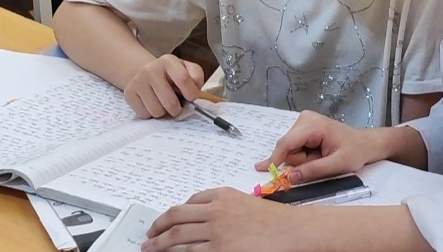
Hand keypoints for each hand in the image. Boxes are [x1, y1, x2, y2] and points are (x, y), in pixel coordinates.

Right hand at [123, 55, 204, 118]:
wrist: (145, 72)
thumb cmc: (172, 74)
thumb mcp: (188, 69)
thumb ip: (196, 77)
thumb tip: (195, 89)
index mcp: (168, 61)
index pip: (183, 79)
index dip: (191, 93)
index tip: (191, 98)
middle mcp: (151, 69)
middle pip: (170, 102)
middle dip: (177, 109)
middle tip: (177, 106)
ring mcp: (138, 81)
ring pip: (156, 111)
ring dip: (163, 113)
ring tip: (164, 104)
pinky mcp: (129, 93)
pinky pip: (144, 114)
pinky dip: (151, 114)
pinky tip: (152, 104)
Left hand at [143, 187, 298, 251]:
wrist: (292, 230)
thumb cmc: (276, 220)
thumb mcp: (246, 203)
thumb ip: (224, 208)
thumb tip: (202, 219)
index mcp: (222, 195)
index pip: (188, 202)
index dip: (172, 213)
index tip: (165, 221)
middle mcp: (215, 210)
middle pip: (175, 216)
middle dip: (157, 227)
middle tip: (149, 236)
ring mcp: (216, 231)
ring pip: (176, 237)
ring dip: (159, 244)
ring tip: (151, 249)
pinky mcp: (220, 250)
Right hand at [256, 111, 374, 184]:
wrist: (365, 143)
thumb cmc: (355, 152)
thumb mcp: (337, 165)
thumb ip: (313, 171)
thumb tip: (290, 177)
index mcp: (314, 125)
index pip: (287, 143)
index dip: (275, 158)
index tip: (263, 170)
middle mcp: (305, 119)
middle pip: (288, 147)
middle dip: (299, 161)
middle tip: (320, 161)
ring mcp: (304, 121)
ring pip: (290, 149)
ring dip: (303, 158)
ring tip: (321, 156)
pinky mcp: (303, 127)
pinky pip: (294, 147)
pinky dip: (304, 155)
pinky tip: (317, 153)